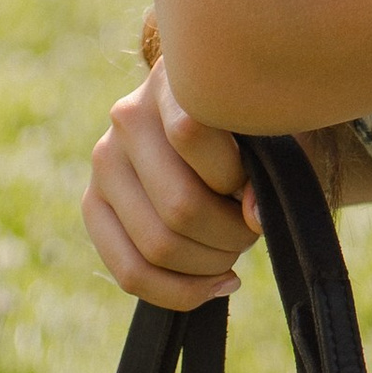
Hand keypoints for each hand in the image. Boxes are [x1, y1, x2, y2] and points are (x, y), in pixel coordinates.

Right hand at [81, 63, 259, 309]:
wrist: (216, 120)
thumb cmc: (257, 125)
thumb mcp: (278, 132)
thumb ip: (274, 166)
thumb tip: (253, 217)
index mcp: (173, 80)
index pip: (190, 134)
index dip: (234, 177)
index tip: (255, 185)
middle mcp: (127, 115)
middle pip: (178, 205)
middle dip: (230, 236)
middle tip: (250, 231)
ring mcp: (103, 160)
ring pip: (156, 244)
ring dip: (209, 264)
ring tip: (232, 249)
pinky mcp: (93, 203)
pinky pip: (129, 272)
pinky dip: (179, 292)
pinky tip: (214, 284)